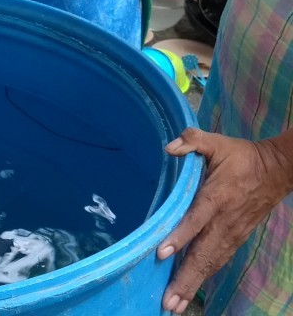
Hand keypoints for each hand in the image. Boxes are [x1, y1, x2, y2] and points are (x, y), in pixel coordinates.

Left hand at [157, 127, 292, 313]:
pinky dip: (203, 277)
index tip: (162, 253)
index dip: (180, 236)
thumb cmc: (241, 156)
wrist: (277, 171)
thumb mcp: (216, 142)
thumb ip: (192, 140)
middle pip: (202, 254)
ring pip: (210, 263)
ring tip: (174, 306)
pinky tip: (190, 291)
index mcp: (216, 197)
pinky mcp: (236, 238)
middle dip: (184, 279)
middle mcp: (223, 221)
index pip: (196, 220)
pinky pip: (218, 261)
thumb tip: (171, 146)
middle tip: (167, 302)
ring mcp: (231, 233)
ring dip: (192, 284)